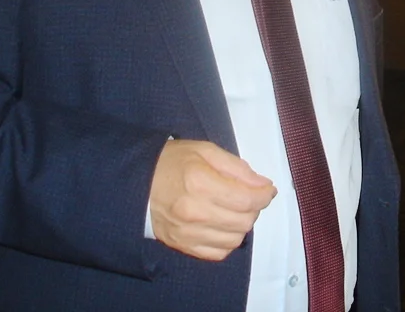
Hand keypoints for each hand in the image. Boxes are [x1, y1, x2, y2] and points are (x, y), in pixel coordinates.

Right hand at [148, 139, 276, 260]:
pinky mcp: (183, 246)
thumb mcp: (205, 151)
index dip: (264, 194)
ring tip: (235, 209)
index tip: (267, 189)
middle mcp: (195, 212)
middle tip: (249, 196)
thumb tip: (262, 185)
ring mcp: (188, 233)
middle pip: (244, 221)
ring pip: (235, 239)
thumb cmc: (171, 162)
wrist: (136, 183)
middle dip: (255, 208)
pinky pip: (218, 253)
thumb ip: (236, 167)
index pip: (247, 199)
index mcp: (200, 183)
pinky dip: (228, 241)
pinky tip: (223, 225)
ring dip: (242, 224)